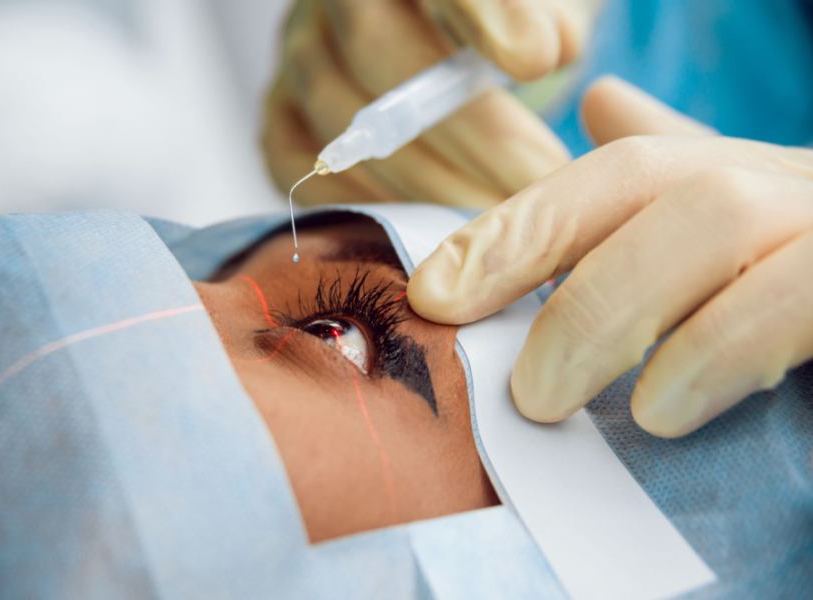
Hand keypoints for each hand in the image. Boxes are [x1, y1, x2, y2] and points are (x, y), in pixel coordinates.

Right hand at [263, 0, 598, 206]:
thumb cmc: (497, 30)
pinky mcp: (280, 124)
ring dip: (431, 182)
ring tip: (503, 214)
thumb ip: (546, 16)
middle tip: (540, 180)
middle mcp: (330, 2)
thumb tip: (543, 51)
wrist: (435, 52)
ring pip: (344, 122)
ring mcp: (296, 63)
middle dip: (471, 131)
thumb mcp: (535, 11)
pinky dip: (369, 204)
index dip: (479, 16)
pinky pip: (306, 172)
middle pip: (380, 52)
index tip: (537, 60)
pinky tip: (432, 223)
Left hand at [408, 76, 812, 436]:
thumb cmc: (811, 275)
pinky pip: (794, 296)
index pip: (604, 180)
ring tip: (554, 398)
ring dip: (615, 311)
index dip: (512, 230)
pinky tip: (662, 407)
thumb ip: (663, 187)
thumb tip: (600, 104)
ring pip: (714, 221)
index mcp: (732, 178)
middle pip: (650, 189)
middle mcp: (783, 182)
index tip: (435, 293)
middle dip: (554, 273)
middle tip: (507, 379)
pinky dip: (717, 347)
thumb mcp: (736, 232)